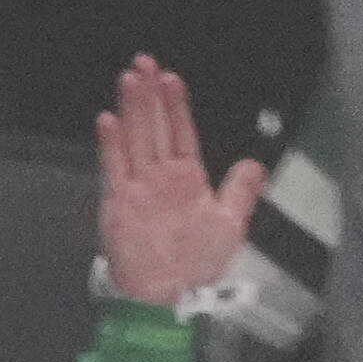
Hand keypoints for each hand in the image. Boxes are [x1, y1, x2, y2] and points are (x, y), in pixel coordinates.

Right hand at [92, 53, 269, 317]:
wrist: (166, 297)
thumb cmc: (196, 266)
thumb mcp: (231, 225)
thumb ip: (241, 191)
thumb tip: (254, 164)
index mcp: (186, 178)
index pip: (180, 132)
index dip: (176, 105)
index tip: (172, 80)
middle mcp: (160, 177)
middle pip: (153, 126)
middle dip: (149, 94)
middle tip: (144, 63)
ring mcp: (137, 187)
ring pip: (134, 138)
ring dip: (131, 109)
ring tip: (129, 79)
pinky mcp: (118, 203)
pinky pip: (114, 167)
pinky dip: (111, 144)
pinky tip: (108, 120)